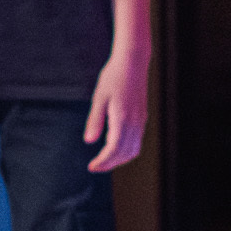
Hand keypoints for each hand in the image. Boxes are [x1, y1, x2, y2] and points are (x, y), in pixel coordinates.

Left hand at [84, 50, 147, 172]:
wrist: (133, 62)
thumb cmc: (114, 77)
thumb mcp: (99, 97)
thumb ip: (95, 120)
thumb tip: (88, 141)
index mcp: (123, 119)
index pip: (114, 150)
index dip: (103, 162)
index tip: (91, 167)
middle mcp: (135, 123)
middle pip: (125, 153)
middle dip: (110, 164)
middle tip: (95, 167)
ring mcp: (140, 120)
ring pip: (133, 149)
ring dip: (119, 159)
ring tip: (104, 160)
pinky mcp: (142, 117)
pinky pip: (137, 141)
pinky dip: (126, 150)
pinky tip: (114, 146)